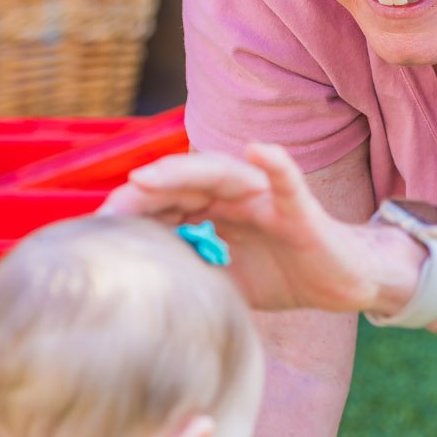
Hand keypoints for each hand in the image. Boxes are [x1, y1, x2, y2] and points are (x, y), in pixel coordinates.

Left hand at [102, 144, 381, 312]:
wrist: (340, 283)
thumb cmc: (280, 275)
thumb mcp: (223, 281)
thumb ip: (189, 271)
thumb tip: (135, 286)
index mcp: (214, 211)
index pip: (166, 202)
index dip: (132, 211)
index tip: (97, 228)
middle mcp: (236, 196)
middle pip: (185, 183)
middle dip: (145, 193)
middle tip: (111, 208)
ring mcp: (267, 198)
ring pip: (223, 175)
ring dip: (186, 170)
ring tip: (150, 175)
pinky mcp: (301, 209)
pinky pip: (288, 182)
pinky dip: (275, 163)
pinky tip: (259, 149)